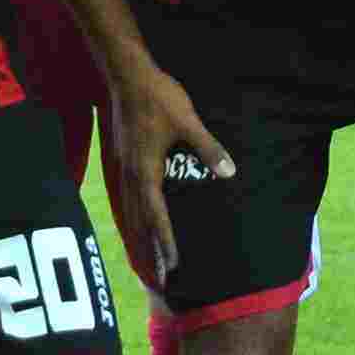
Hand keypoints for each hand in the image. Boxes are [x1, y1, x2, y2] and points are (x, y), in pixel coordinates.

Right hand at [99, 60, 232, 288]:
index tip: (173, 264)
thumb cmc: (159, 98)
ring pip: (132, 212)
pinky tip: (140, 222)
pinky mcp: (125, 158)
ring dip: (141, 238)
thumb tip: (229, 173)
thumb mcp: (189, 122)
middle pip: (140, 221)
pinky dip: (136, 217)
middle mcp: (132, 174)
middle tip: (161, 279)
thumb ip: (208, 149)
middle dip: (151, 251)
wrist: (127, 75)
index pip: (156, 215)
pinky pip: (129, 197)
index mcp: (146, 170)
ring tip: (149, 260)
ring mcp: (125, 167)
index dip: (165, 241)